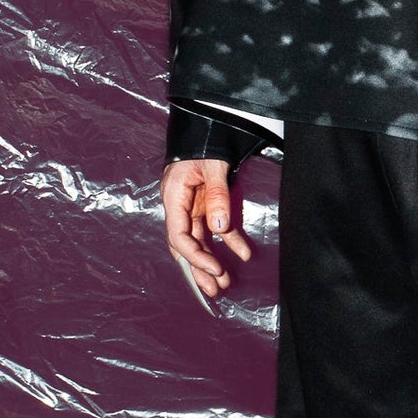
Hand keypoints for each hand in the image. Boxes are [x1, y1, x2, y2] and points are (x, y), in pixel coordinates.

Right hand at [163, 157, 251, 300]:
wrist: (207, 127)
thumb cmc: (205, 143)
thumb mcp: (213, 165)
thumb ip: (216, 195)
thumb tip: (220, 227)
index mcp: (174, 196)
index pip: (178, 235)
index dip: (195, 256)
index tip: (215, 267)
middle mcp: (179, 205)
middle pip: (185, 244)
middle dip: (199, 269)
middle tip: (214, 290)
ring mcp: (192, 206)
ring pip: (199, 241)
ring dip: (211, 261)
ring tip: (226, 282)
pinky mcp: (206, 205)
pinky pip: (216, 227)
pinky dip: (229, 241)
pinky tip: (243, 254)